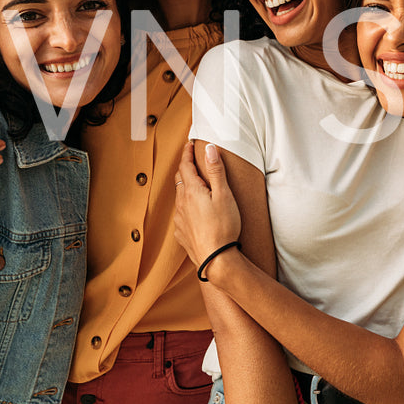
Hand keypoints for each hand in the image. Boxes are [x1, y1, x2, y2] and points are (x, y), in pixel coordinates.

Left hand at [174, 141, 243, 272]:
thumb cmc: (223, 226)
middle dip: (184, 168)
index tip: (189, 144)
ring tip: (194, 185)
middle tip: (191, 160)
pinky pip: (181, 214)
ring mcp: (179, 219)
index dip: (187, 153)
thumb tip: (210, 148)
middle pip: (179, 180)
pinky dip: (186, 207)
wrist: (216, 259)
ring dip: (185, 187)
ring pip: (179, 197)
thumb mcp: (224, 195)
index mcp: (192, 191)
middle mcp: (181, 204)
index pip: (185, 166)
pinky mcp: (181, 233)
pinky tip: (194, 211)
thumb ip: (216, 171)